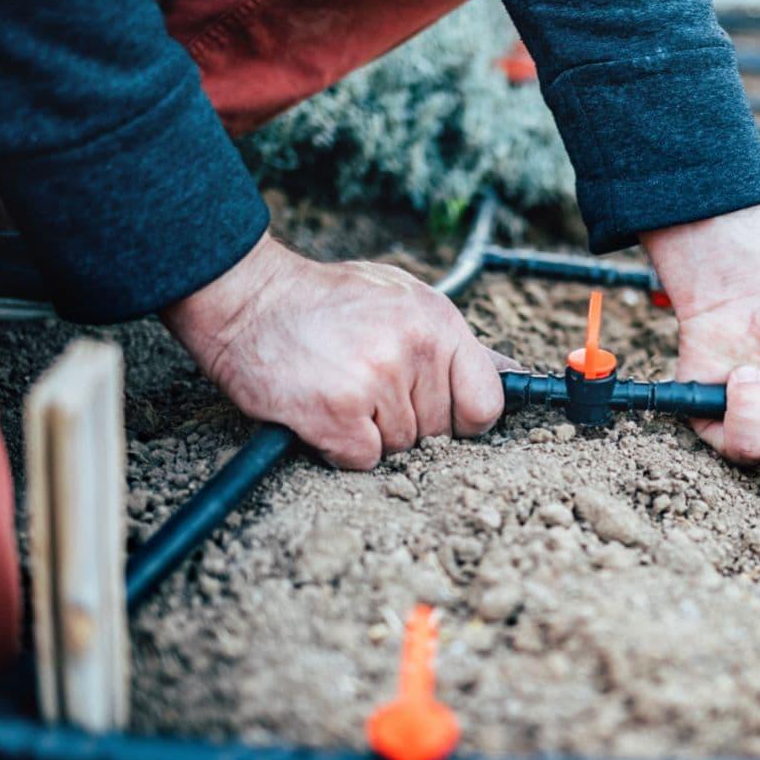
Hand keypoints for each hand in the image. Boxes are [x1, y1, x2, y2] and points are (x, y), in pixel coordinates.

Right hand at [161, 234, 505, 469]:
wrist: (248, 299)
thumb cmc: (326, 303)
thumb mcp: (402, 301)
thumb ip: (455, 344)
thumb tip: (512, 374)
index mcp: (437, 322)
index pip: (487, 402)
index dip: (465, 418)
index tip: (441, 413)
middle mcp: (413, 349)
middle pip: (439, 432)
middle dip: (406, 421)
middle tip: (366, 384)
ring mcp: (376, 381)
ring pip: (400, 448)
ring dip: (370, 433)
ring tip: (341, 388)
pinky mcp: (338, 413)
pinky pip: (364, 460)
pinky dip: (341, 448)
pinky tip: (323, 410)